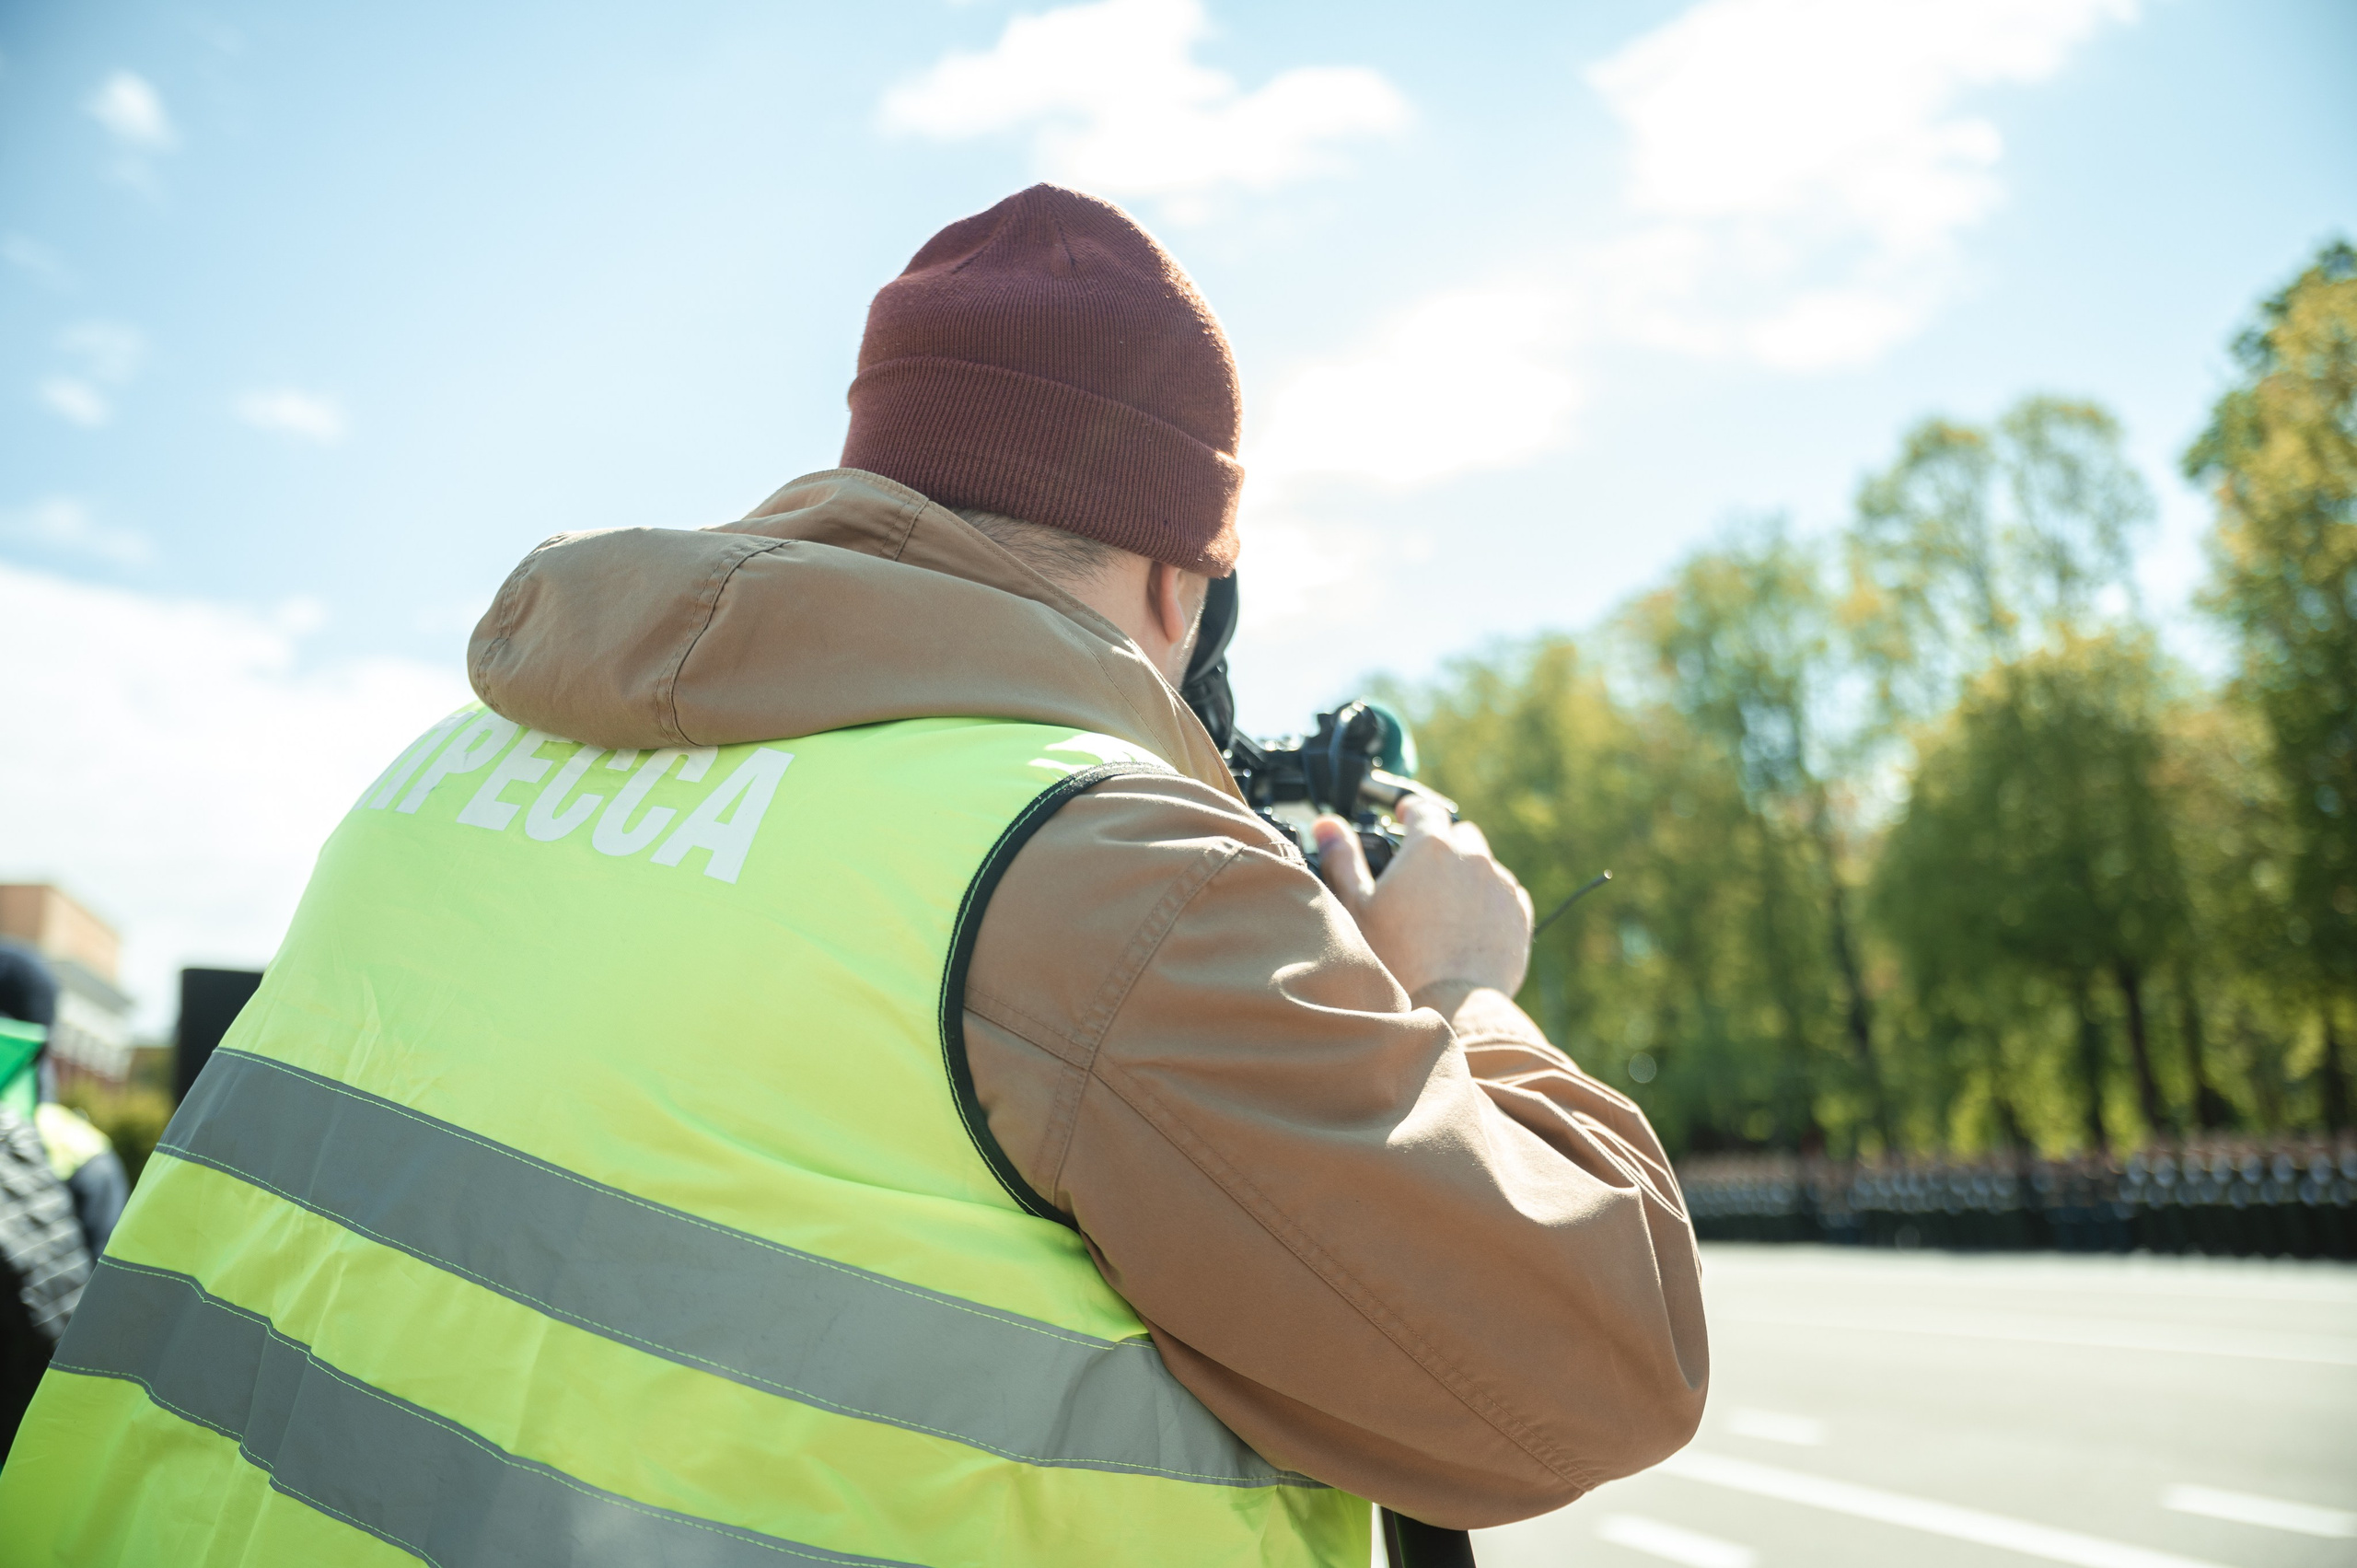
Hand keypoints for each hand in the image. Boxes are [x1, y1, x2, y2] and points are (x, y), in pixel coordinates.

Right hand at [1313, 795, 1534, 998]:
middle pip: (1458, 834)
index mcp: (1430, 847)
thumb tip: (1327, 825)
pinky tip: (1467, 925)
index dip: (1410, 811)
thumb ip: (1343, 859)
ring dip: (1466, 873)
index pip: (1422, 809)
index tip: (1403, 818)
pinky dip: (1488, 900)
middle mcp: (1471, 857)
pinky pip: (1504, 893)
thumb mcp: (1356, 907)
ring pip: (1483, 863)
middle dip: (1441, 845)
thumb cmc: (1397, 959)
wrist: (1450, 1006)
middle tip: (1420, 873)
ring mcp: (1500, 884)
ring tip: (1444, 905)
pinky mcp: (1519, 912)